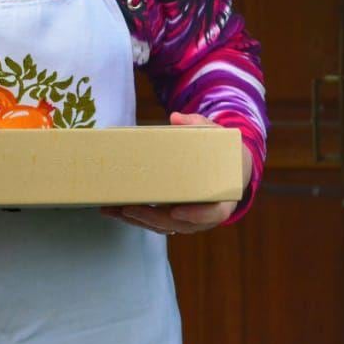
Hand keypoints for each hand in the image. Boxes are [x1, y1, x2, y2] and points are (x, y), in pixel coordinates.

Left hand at [100, 112, 253, 235]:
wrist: (231, 172)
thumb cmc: (224, 154)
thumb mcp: (217, 137)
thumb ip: (199, 126)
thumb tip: (175, 118)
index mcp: (222, 199)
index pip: (212, 213)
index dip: (195, 215)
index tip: (176, 211)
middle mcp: (205, 216)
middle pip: (178, 224)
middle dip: (151, 218)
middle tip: (129, 208)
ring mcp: (189, 220)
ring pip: (162, 226)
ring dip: (136, 220)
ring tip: (111, 209)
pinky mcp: (174, 217)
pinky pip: (154, 222)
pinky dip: (135, 218)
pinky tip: (114, 210)